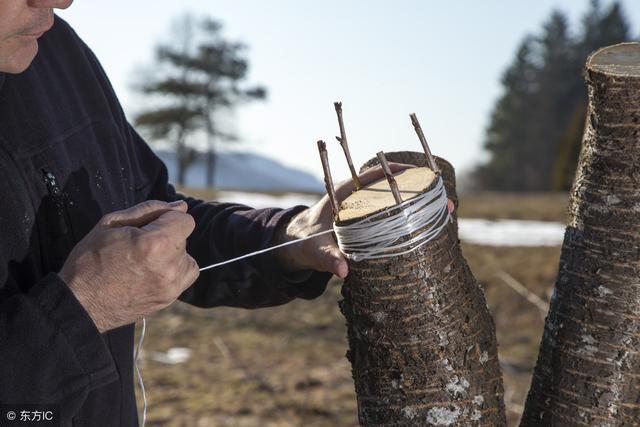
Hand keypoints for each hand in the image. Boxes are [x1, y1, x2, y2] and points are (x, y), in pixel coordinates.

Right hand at [59, 200, 199, 332]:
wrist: (79, 304)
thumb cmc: (90, 260)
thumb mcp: (112, 223)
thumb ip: (150, 210)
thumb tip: (181, 206)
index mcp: (155, 243)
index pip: (185, 220)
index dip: (167, 218)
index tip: (149, 225)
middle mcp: (168, 266)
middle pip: (184, 238)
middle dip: (166, 235)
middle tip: (139, 245)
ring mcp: (171, 285)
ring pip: (187, 257)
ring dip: (171, 254)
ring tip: (144, 260)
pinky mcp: (170, 298)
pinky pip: (186, 275)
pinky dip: (174, 270)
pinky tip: (152, 271)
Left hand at [276, 163, 454, 277]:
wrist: (295, 246)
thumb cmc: (303, 242)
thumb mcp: (314, 250)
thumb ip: (326, 258)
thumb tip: (343, 269)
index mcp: (343, 194)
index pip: (373, 176)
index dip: (396, 172)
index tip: (420, 174)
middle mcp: (356, 199)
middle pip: (391, 189)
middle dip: (417, 192)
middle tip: (443, 200)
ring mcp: (363, 212)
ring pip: (394, 204)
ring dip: (417, 207)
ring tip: (444, 213)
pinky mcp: (368, 225)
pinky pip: (391, 218)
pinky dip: (409, 221)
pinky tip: (428, 229)